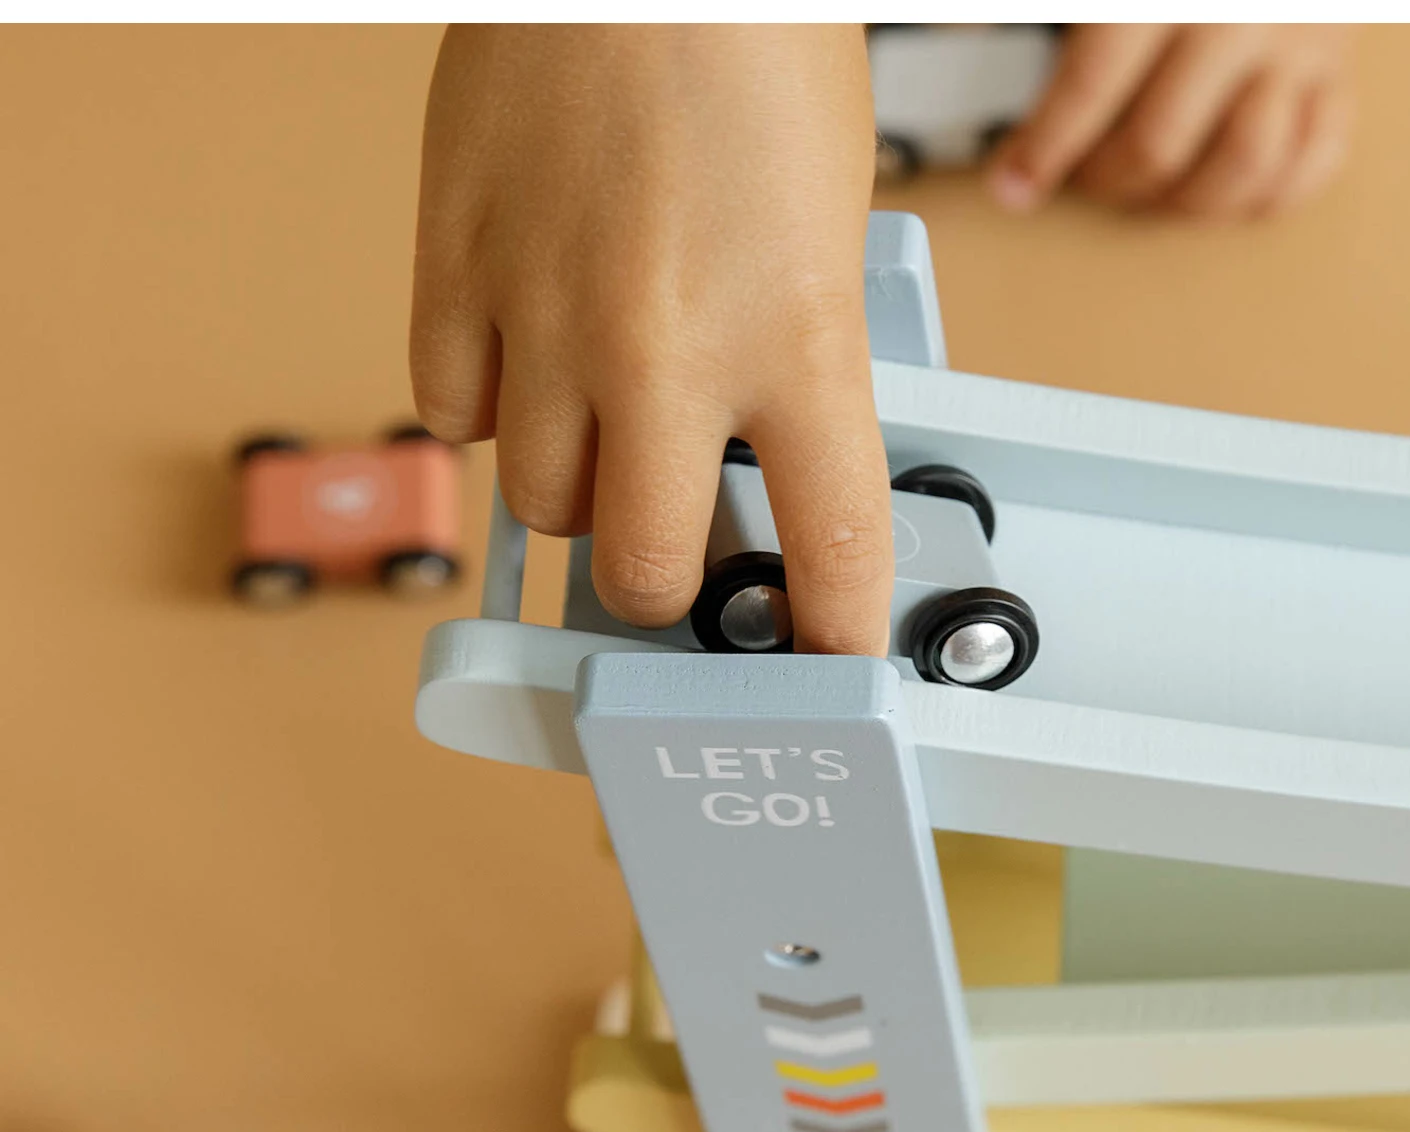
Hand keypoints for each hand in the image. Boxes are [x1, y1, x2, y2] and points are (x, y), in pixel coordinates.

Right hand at [411, 24, 893, 655]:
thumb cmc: (752, 52)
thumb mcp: (824, 231)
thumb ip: (795, 361)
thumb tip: (761, 456)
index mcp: (799, 336)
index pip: (829, 544)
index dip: (830, 631)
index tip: (826, 667)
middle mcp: (670, 350)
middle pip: (644, 572)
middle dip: (664, 577)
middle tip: (673, 534)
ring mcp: (548, 316)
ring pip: (542, 509)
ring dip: (577, 489)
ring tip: (602, 413)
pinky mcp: (455, 270)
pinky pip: (453, 416)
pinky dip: (490, 412)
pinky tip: (526, 355)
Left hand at [987, 24, 1353, 218]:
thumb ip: (1014, 1)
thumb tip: (956, 33)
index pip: (1094, 83)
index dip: (1045, 146)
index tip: (1013, 184)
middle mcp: (1238, 15)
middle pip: (1162, 142)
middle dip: (1106, 178)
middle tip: (1080, 175)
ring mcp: (1298, 45)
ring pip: (1245, 163)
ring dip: (1183, 199)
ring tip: (1147, 185)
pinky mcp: (1335, 70)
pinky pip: (1315, 159)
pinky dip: (1265, 193)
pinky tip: (1215, 186)